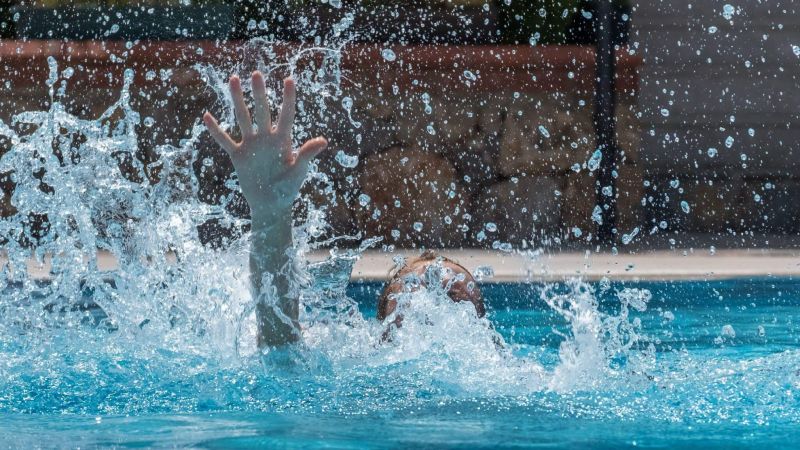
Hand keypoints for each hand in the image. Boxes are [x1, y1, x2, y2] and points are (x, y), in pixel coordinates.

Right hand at [203, 71, 327, 224]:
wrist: (271, 205)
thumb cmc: (289, 188)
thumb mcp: (299, 171)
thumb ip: (307, 154)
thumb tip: (323, 141)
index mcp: (283, 140)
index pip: (286, 115)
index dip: (288, 98)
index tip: (289, 79)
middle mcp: (267, 138)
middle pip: (262, 111)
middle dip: (259, 93)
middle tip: (256, 74)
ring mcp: (251, 145)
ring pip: (243, 118)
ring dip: (238, 100)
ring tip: (233, 80)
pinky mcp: (238, 156)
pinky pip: (225, 140)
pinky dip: (216, 130)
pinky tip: (207, 116)